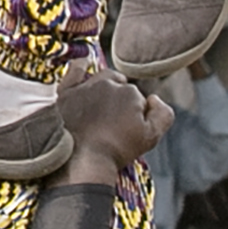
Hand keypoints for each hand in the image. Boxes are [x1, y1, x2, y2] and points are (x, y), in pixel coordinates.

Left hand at [57, 70, 173, 178]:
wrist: (81, 161)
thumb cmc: (116, 151)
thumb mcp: (150, 137)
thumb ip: (163, 114)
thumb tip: (155, 99)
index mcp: (129, 92)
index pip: (137, 97)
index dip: (136, 114)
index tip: (129, 130)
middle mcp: (106, 84)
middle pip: (119, 86)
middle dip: (121, 100)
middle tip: (116, 124)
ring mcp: (84, 87)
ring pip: (100, 79)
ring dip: (104, 88)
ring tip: (103, 108)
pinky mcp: (65, 94)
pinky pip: (73, 73)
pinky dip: (79, 69)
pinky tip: (82, 67)